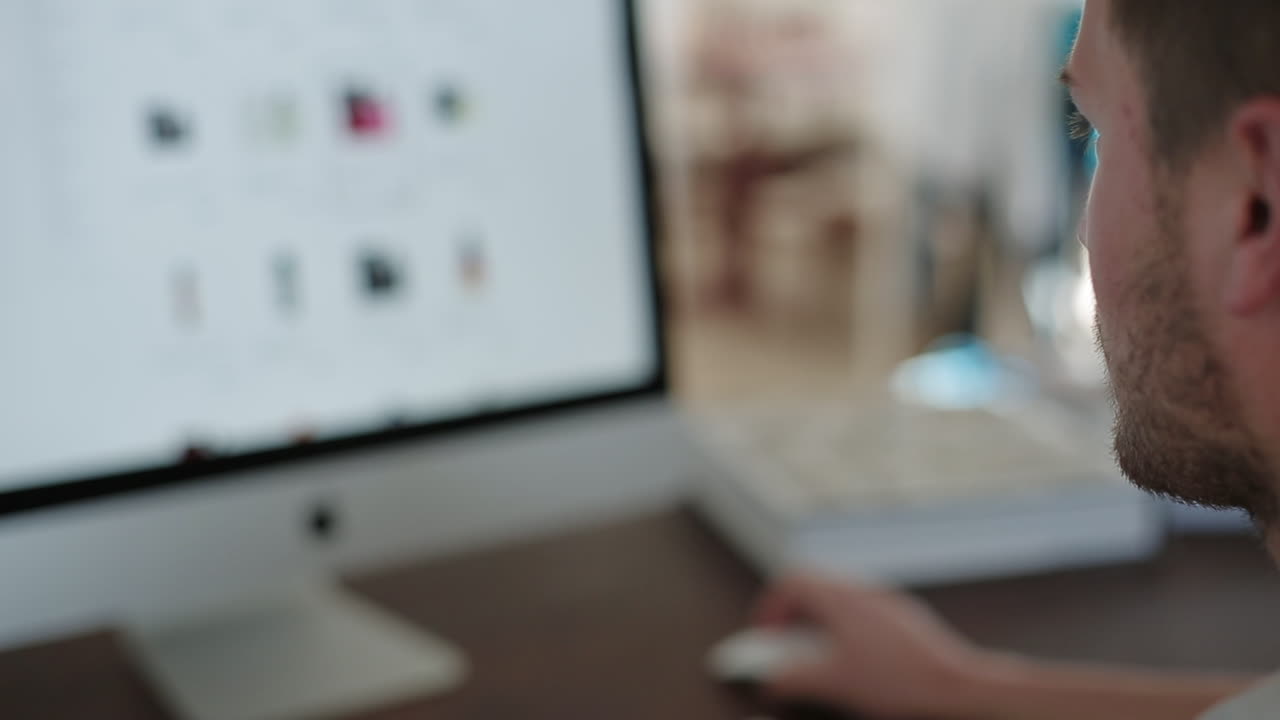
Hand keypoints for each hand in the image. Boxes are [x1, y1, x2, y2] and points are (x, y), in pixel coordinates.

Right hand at [753, 574, 991, 718]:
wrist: (954, 685)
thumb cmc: (900, 680)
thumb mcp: (832, 683)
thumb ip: (791, 679)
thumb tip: (769, 680)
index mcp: (841, 598)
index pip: (792, 580)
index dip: (770, 607)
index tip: (766, 635)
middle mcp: (861, 591)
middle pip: (812, 583)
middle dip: (791, 612)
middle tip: (784, 641)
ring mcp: (883, 601)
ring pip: (836, 596)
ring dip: (816, 620)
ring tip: (812, 654)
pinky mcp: (900, 618)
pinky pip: (859, 610)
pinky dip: (841, 627)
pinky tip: (848, 659)